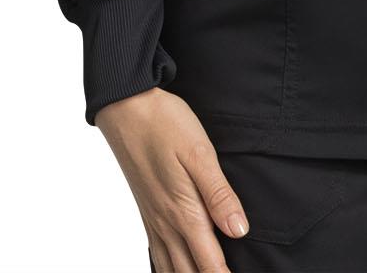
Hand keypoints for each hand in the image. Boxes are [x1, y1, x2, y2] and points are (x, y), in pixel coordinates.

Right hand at [95, 88, 249, 270]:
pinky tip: (177, 268)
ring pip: (171, 270)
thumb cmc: (166, 125)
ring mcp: (154, 221)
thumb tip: (239, 231)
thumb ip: (219, 195)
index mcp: (184, 212)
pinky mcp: (147, 213)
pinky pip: (157, 256)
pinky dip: (169, 271)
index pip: (210, 264)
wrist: (127, 110)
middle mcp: (167, 224)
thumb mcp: (200, 153)